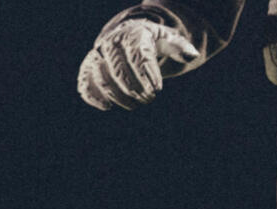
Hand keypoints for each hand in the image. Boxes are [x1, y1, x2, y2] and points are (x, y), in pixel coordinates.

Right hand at [76, 19, 199, 110]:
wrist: (126, 36)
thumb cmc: (151, 40)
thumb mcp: (168, 39)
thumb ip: (180, 47)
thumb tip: (191, 55)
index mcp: (132, 34)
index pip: (138, 55)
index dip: (147, 74)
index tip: (157, 89)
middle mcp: (110, 44)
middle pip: (118, 70)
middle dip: (135, 88)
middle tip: (149, 98)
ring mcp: (96, 57)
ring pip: (102, 79)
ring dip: (118, 96)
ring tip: (135, 105)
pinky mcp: (88, 69)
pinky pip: (85, 84)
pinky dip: (94, 97)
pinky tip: (108, 107)